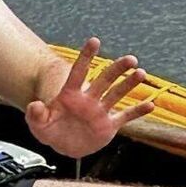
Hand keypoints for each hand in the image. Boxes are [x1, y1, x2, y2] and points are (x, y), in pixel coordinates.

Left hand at [24, 38, 154, 158]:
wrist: (62, 145)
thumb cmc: (49, 130)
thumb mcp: (38, 124)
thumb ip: (36, 114)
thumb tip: (35, 106)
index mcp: (70, 95)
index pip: (79, 72)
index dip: (86, 57)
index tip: (95, 41)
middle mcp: (88, 100)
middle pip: (104, 81)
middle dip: (117, 70)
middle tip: (130, 59)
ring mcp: (100, 112)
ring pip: (116, 95)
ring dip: (129, 85)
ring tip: (141, 73)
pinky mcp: (108, 126)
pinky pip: (125, 117)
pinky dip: (137, 112)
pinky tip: (150, 105)